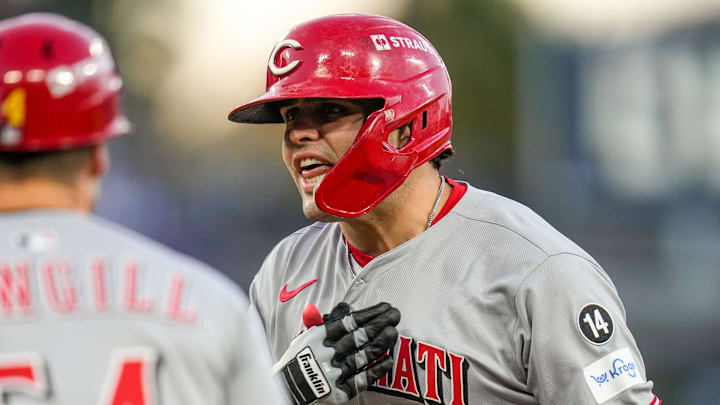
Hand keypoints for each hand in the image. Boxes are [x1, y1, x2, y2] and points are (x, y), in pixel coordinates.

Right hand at [273, 302, 399, 404]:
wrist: (287, 390)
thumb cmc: (299, 360)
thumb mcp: (306, 338)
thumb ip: (325, 322)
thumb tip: (345, 306)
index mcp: (317, 338)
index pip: (348, 322)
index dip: (368, 314)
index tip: (384, 307)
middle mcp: (326, 354)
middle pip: (358, 336)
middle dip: (379, 324)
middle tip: (395, 315)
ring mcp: (333, 374)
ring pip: (362, 356)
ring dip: (380, 343)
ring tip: (394, 332)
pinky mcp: (339, 392)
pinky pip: (362, 379)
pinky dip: (376, 369)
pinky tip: (388, 359)